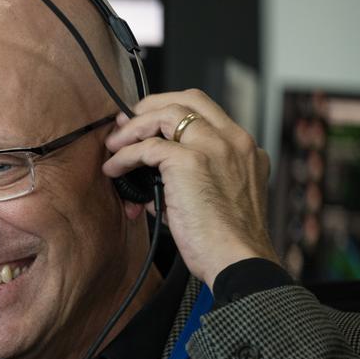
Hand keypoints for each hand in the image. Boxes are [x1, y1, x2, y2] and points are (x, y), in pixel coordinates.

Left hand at [102, 88, 279, 288]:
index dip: (171, 110)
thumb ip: (196, 178)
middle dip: (151, 105)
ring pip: (166, 113)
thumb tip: (155, 177)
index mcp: (245, 148)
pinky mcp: (190, 161)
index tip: (147, 122)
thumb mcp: (219, 198)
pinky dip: (125, 156)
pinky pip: (147, 147)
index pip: (207, 110)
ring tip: (114, 145)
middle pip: (188, 98)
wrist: (238, 260)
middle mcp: (234, 141)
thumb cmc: (226, 241)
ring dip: (134, 127)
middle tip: (127, 121)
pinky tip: (115, 169)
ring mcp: (214, 147)